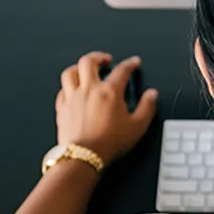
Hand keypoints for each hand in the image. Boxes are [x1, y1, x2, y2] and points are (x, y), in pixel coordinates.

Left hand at [56, 51, 157, 166]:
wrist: (84, 156)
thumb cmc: (108, 143)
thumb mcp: (137, 127)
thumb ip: (147, 108)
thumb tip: (151, 95)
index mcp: (109, 92)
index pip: (122, 70)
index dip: (130, 64)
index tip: (133, 63)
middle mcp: (89, 90)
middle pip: (89, 61)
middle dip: (99, 57)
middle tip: (106, 60)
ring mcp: (73, 98)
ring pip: (71, 72)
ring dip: (78, 67)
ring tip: (85, 69)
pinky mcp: (62, 108)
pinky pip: (62, 90)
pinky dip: (68, 87)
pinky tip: (72, 91)